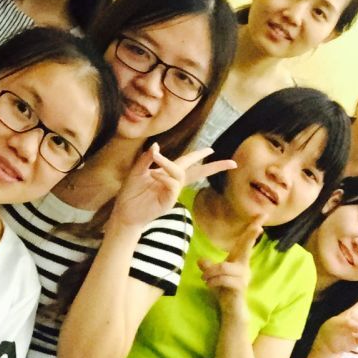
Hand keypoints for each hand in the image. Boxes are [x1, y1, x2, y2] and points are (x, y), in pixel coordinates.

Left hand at [111, 144, 235, 227]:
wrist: (124, 212)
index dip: (198, 155)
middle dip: (214, 167)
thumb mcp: (137, 171)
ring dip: (169, 164)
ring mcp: (172, 193)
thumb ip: (147, 159)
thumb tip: (156, 145)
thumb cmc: (130, 193)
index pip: (187, 162)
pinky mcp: (169, 201)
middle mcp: (172, 182)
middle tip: (232, 163)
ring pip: (180, 174)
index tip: (211, 149)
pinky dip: (164, 177)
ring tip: (156, 159)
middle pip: (198, 172)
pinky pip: (172, 185)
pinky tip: (153, 174)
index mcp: (166, 174)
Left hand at [198, 217, 263, 317]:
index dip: (251, 229)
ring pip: (225, 267)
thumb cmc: (224, 292)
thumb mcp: (213, 277)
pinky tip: (208, 285)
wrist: (230, 311)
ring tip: (204, 278)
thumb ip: (209, 267)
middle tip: (259, 224)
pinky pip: (225, 279)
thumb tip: (201, 260)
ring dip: (211, 272)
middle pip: (246, 247)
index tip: (261, 216)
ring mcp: (244, 277)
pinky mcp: (240, 287)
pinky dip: (213, 281)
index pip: (245, 242)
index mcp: (239, 261)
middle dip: (251, 235)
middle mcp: (244, 267)